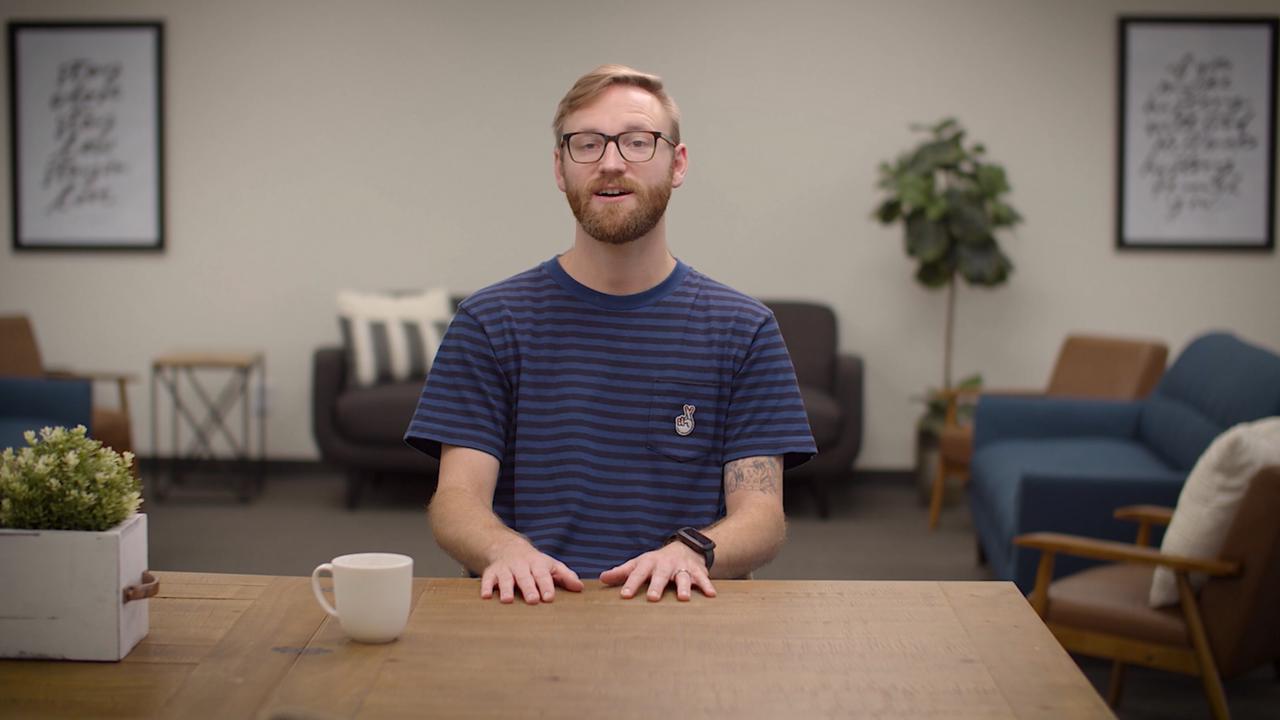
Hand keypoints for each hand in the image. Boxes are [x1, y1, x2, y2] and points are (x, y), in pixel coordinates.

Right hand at [480, 538, 582, 604]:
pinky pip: (486, 580)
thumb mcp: (551, 565)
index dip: (546, 585)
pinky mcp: (490, 573)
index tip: (549, 597)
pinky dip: (486, 587)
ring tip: (507, 600)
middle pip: (524, 577)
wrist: (507, 547)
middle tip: (532, 601)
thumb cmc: (534, 562)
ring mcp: (505, 569)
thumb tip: (580, 588)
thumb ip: (565, 576)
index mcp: (537, 564)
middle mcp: (520, 566)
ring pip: (505, 579)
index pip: (543, 575)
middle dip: (528, 588)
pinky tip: (486, 597)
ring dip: (506, 588)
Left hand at [599, 542, 716, 601]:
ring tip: (683, 599)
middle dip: (657, 586)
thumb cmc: (656, 562)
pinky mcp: (697, 571)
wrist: (684, 549)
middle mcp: (665, 564)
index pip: (637, 573)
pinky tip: (711, 595)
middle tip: (652, 598)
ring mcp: (681, 567)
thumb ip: (622, 573)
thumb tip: (602, 578)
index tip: (625, 596)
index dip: (631, 584)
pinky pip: (702, 578)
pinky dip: (707, 585)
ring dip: (683, 587)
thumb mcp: (639, 564)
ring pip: (682, 577)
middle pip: (660, 575)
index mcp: (648, 563)